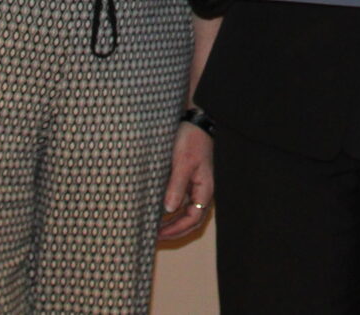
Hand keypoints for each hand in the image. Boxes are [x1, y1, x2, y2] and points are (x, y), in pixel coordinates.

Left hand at [156, 121, 214, 241]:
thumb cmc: (191, 141)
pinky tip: (159, 213)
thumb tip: (169, 209)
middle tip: (155, 238)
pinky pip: (182, 203)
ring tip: (155, 230)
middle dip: (175, 232)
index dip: (177, 229)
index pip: (194, 218)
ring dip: (173, 224)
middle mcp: (202, 191)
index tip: (159, 234)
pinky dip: (171, 213)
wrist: (194, 122)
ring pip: (187, 213)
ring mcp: (195, 187)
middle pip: (192, 220)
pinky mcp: (188, 181)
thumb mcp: (183, 162)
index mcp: (205, 189)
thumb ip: (177, 186)